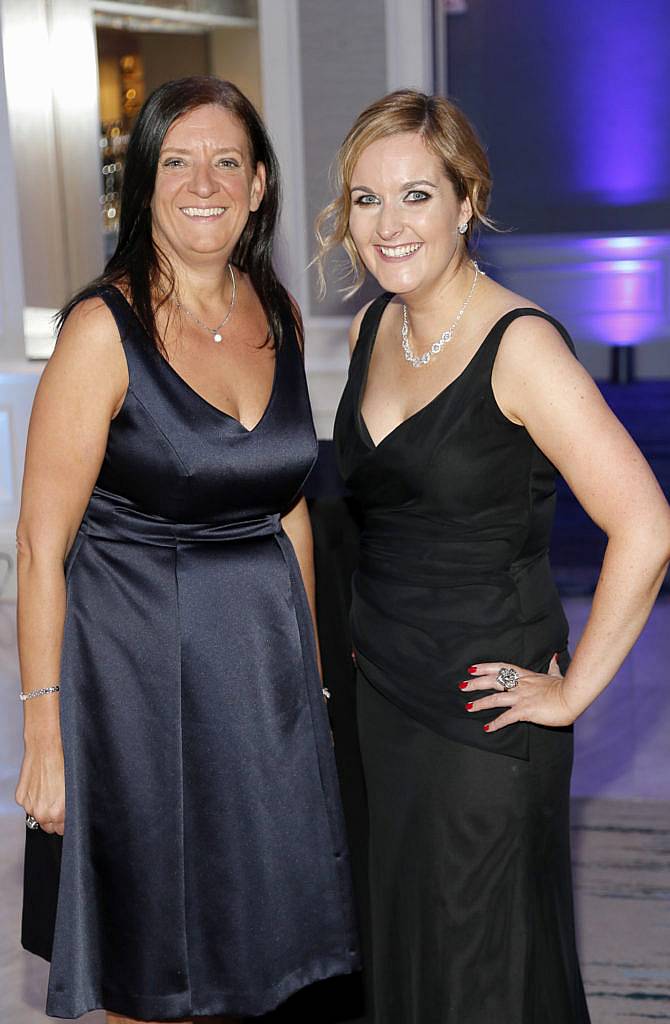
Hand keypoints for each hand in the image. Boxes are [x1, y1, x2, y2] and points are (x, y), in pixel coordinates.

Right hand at [15, 740, 64, 834]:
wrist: (46, 746)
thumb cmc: (64, 761)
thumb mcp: (76, 787)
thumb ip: (72, 806)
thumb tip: (72, 814)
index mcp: (58, 812)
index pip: (62, 830)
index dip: (66, 822)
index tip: (68, 816)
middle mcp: (42, 812)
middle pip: (49, 826)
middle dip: (55, 818)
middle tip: (60, 803)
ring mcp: (29, 805)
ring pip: (37, 816)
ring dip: (43, 809)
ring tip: (50, 792)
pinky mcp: (20, 797)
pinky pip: (28, 805)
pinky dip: (33, 799)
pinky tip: (41, 786)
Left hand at [459, 655, 578, 731]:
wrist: (573, 696)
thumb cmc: (566, 686)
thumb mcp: (556, 673)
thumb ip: (552, 666)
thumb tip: (554, 655)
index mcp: (526, 676)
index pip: (501, 668)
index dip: (485, 668)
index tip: (472, 669)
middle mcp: (520, 685)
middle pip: (493, 681)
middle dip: (476, 683)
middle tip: (462, 685)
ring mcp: (522, 697)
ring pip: (496, 698)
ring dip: (480, 703)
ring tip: (468, 707)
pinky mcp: (526, 710)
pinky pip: (507, 717)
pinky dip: (496, 723)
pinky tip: (487, 728)